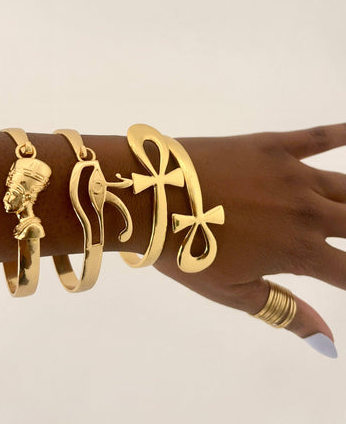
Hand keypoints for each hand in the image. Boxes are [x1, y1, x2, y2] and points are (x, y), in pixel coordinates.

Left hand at [154, 122, 345, 355]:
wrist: (151, 194)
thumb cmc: (186, 248)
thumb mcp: (232, 291)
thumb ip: (284, 312)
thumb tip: (328, 343)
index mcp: (297, 252)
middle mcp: (306, 212)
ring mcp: (293, 175)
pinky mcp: (274, 145)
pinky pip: (319, 136)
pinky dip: (343, 133)